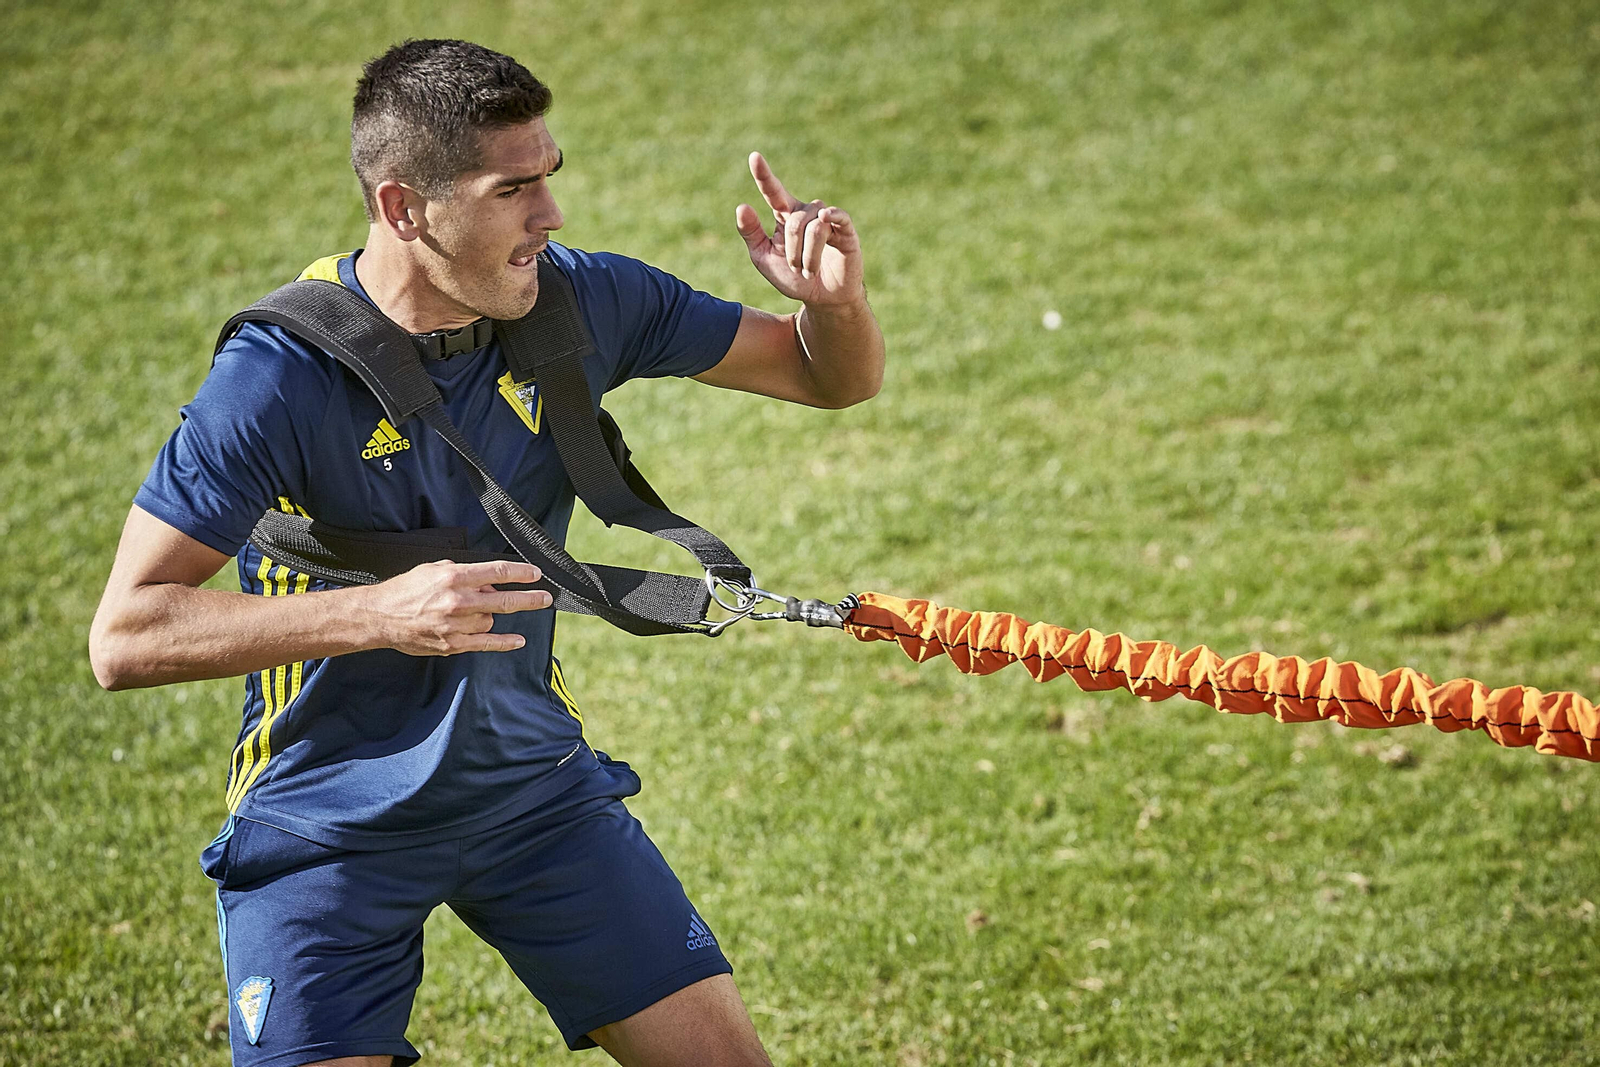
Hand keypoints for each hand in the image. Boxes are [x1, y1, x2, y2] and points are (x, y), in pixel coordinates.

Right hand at [362, 560, 551, 655]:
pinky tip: (518, 640)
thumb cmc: (406, 590)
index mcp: (453, 577)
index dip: (520, 573)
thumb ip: (464, 573)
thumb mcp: (434, 569)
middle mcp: (457, 601)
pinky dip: (504, 642)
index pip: (497, 572)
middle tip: (546, 597)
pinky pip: (486, 643)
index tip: (535, 573)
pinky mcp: (452, 644)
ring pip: (490, 620)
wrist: (380, 616)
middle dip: (529, 598)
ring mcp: (456, 625)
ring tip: (472, 611)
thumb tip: (489, 582)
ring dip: (490, 615)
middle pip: (504, 600)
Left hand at [735, 152, 863, 306]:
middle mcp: (806, 212)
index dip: (764, 175)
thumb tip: (742, 206)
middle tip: (797, 270)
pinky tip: (827, 220)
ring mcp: (827, 219)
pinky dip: (831, 218)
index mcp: (785, 216)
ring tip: (810, 271)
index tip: (754, 157)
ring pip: (813, 227)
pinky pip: (837, 216)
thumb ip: (751, 234)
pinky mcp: (846, 228)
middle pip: (794, 222)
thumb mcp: (764, 259)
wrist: (823, 299)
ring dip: (808, 256)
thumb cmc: (793, 278)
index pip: (773, 192)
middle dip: (793, 252)